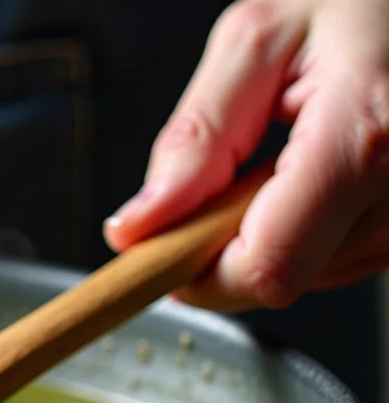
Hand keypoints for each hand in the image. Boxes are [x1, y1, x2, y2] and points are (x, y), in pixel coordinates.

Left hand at [104, 0, 388, 310]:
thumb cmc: (356, 1)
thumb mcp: (256, 42)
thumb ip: (194, 140)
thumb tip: (138, 226)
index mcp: (362, 137)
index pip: (265, 266)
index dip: (199, 274)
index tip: (162, 250)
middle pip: (283, 278)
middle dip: (227, 247)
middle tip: (223, 180)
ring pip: (310, 276)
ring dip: (269, 236)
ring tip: (280, 161)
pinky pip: (341, 259)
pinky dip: (307, 230)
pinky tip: (310, 174)